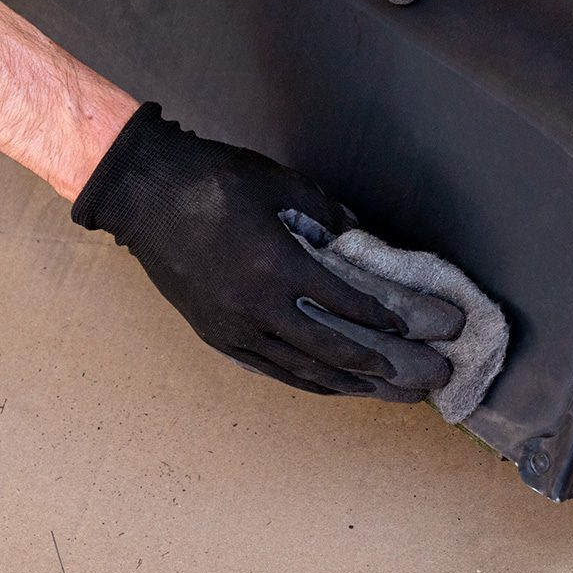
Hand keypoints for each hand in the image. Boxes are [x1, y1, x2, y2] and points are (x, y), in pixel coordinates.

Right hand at [72, 103, 460, 399]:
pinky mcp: (218, 336)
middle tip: (430, 375)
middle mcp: (257, 308)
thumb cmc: (211, 180)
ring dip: (354, 384)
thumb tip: (363, 238)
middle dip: (388, 365)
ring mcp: (235, 328)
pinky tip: (337, 387)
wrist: (142, 194)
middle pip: (336, 350)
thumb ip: (327, 213)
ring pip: (306, 370)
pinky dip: (311, 381)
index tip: (424, 327)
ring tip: (395, 392)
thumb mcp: (279, 183)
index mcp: (276, 265)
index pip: (348, 304)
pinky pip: (273, 370)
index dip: (390, 319)